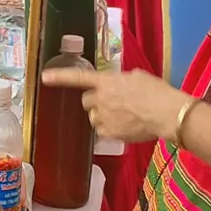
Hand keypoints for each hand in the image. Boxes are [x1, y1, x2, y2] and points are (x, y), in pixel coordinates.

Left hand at [40, 66, 188, 143]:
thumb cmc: (156, 92)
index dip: (60, 77)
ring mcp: (103, 117)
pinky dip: (111, 129)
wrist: (166, 113)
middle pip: (86, 101)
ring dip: (103, 115)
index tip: (44, 77)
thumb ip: (119, 80)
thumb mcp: (136, 76)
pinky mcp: (108, 133)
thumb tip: (116, 86)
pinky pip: (102, 131)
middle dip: (96, 102)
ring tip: (124, 115)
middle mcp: (100, 99)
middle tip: (114, 102)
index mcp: (106, 81)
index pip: (78, 77)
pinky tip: (126, 125)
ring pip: (94, 117)